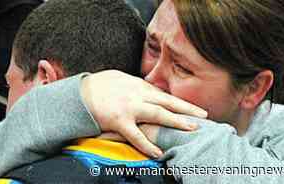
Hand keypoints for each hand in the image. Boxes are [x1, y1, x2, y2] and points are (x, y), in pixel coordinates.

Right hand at [80, 70, 206, 157]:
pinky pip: (136, 136)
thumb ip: (136, 85)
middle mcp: (138, 95)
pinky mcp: (119, 121)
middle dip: (187, 108)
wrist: (79, 93)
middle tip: (203, 115)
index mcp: (138, 85)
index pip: (164, 94)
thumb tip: (148, 88)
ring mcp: (130, 108)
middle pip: (168, 101)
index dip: (179, 102)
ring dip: (176, 121)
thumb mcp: (120, 79)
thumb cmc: (99, 85)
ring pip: (158, 114)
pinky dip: (148, 145)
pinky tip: (159, 153)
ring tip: (192, 128)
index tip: (192, 108)